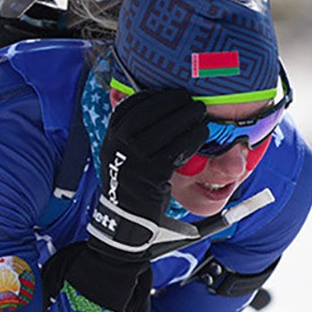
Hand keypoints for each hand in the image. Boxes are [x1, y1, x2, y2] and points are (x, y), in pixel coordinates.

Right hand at [87, 90, 207, 260]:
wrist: (125, 217)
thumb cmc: (132, 180)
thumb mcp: (124, 153)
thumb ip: (136, 132)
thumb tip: (163, 105)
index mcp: (111, 137)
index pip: (130, 107)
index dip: (152, 96)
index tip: (170, 93)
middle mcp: (117, 146)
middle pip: (147, 115)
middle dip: (172, 103)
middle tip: (191, 100)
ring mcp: (132, 162)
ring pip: (162, 132)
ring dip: (185, 119)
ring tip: (199, 113)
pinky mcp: (150, 177)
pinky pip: (174, 152)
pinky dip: (190, 139)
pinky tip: (201, 133)